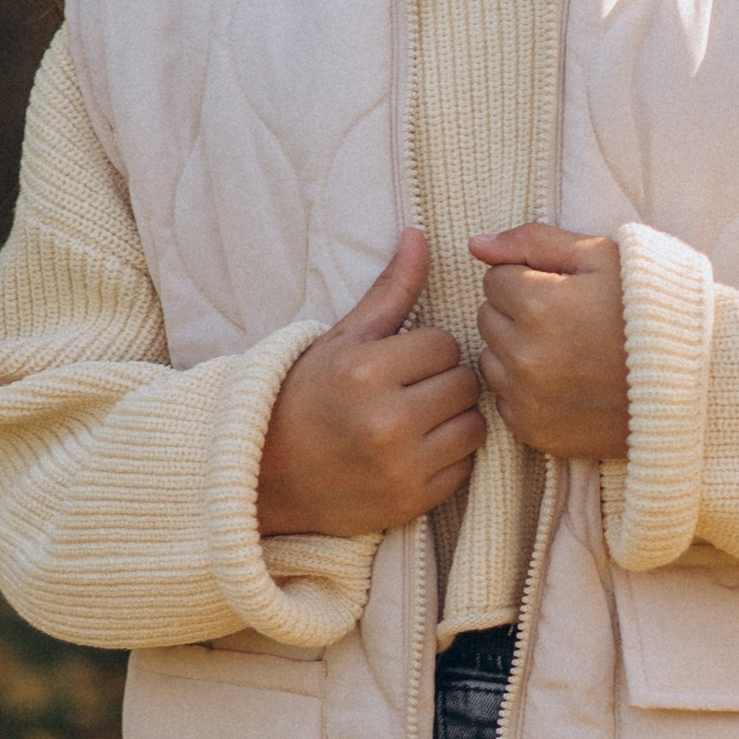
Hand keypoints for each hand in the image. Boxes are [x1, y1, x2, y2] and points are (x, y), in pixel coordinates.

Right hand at [257, 233, 485, 536]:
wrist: (265, 474)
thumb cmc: (304, 397)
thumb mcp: (341, 338)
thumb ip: (389, 291)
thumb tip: (419, 236)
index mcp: (365, 372)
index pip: (444, 344)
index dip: (426, 350)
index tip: (400, 362)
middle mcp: (386, 421)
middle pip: (463, 383)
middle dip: (443, 382)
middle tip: (410, 390)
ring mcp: (400, 467)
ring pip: (473, 425)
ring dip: (454, 419)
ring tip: (418, 418)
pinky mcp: (410, 502)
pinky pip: (464, 468)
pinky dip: (448, 458)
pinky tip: (415, 450)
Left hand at [470, 225, 628, 461]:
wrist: (694, 381)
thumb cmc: (649, 309)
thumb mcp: (600, 256)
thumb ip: (532, 242)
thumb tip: (475, 244)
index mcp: (540, 305)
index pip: (494, 279)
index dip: (530, 279)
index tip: (567, 292)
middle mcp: (526, 356)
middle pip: (487, 318)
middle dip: (518, 314)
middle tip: (570, 322)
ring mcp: (528, 399)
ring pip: (490, 359)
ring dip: (517, 351)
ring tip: (568, 352)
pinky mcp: (535, 431)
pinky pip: (504, 399)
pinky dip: (526, 390)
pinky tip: (567, 383)